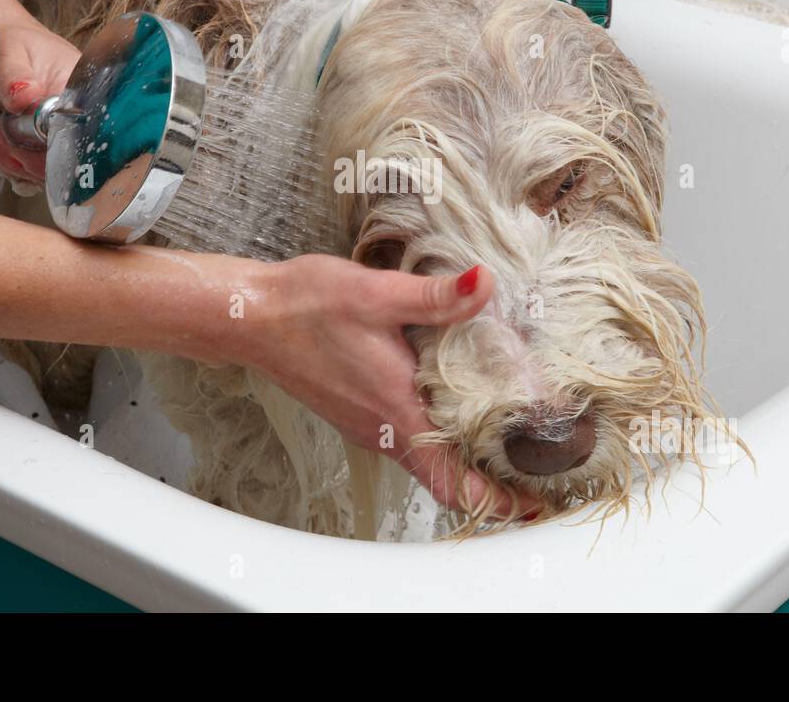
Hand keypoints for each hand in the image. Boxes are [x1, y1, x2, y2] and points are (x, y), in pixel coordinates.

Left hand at [0, 16, 80, 182]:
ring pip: (39, 171)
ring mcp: (61, 133)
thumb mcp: (3, 55)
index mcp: (80, 91)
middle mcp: (78, 117)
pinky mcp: (44, 144)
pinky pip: (25, 169)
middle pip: (59, 163)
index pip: (78, 137)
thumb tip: (28, 97)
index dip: (43, 148)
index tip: (8, 129)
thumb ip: (15, 78)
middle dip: (15, 154)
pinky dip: (0, 157)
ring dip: (3, 156)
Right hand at [234, 255, 541, 519]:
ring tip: (509, 445)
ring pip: (426, 460)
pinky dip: (439, 439)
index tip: (532, 504)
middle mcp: (382, 428)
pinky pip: (408, 439)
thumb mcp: (377, 293)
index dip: (495, 500)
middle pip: (446, 478)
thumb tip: (485, 283)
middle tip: (537, 474)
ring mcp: (368, 423)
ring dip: (465, 462)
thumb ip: (436, 296)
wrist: (251, 316)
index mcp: (395, 410)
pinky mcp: (358, 409)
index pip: (451, 479)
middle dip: (492, 485)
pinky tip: (456, 408)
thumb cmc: (306, 307)